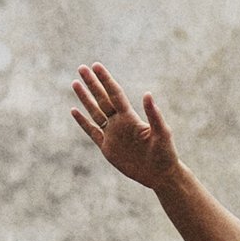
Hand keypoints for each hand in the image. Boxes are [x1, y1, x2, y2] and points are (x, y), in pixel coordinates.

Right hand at [70, 64, 180, 191]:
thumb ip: (154, 115)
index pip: (115, 94)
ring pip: (94, 112)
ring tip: (75, 83)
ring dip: (85, 98)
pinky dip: (83, 121)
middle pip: (102, 99)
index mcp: (130, 118)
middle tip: (81, 68)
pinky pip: (92, 131)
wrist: (160, 174)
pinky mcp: (107, 148)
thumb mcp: (161, 133)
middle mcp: (119, 123)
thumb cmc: (165, 154)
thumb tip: (148, 94)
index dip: (105, 80)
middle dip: (92, 84)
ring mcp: (112, 134)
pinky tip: (74, 110)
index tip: (96, 66)